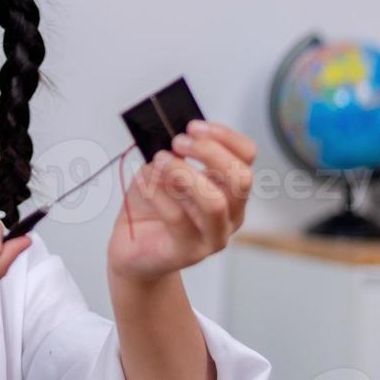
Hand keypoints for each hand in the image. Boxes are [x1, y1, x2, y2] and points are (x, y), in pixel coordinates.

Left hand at [108, 120, 255, 282]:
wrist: (132, 248)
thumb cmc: (152, 206)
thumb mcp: (164, 170)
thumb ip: (175, 153)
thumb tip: (175, 134)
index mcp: (231, 189)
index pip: (246, 156)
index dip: (224, 136)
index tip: (193, 126)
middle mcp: (231, 214)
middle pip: (241, 178)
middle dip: (209, 152)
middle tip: (177, 142)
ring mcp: (213, 237)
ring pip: (215, 202)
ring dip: (184, 173)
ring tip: (159, 161)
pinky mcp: (188, 253)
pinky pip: (178, 219)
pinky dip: (157, 193)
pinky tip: (142, 181)